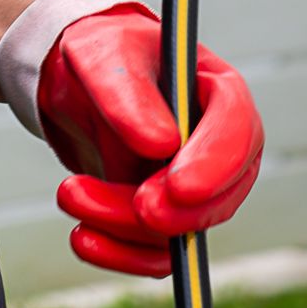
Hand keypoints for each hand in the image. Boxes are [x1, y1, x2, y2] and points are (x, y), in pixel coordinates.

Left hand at [38, 4, 263, 278]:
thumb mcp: (104, 54)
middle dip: (179, 212)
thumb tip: (161, 145)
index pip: (237, 130)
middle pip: (219, 194)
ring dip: (128, 227)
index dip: (215, 164)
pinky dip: (119, 252)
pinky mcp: (163, 215)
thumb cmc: (100, 54)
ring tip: (69, 195)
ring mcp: (192, 186)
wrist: (73, 83)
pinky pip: (154, 252)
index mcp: (218, 90)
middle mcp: (217, 145)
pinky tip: (82, 238)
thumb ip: (128, 92)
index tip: (179, 187)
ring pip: (179, 229)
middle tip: (139, 208)